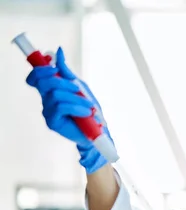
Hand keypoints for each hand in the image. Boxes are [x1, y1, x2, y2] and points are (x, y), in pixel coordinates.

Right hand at [26, 47, 112, 173]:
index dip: (41, 69)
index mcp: (51, 90)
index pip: (35, 77)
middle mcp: (46, 99)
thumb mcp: (80, 87)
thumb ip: (67, 72)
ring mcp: (48, 111)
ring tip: (89, 105)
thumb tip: (58, 51)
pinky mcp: (52, 122)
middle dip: (63, 81)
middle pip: (44, 82)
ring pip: (56, 94)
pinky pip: (61, 107)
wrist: (98, 130)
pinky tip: (86, 112)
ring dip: (76, 98)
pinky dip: (77, 107)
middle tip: (77, 88)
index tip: (55, 68)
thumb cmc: (89, 109)